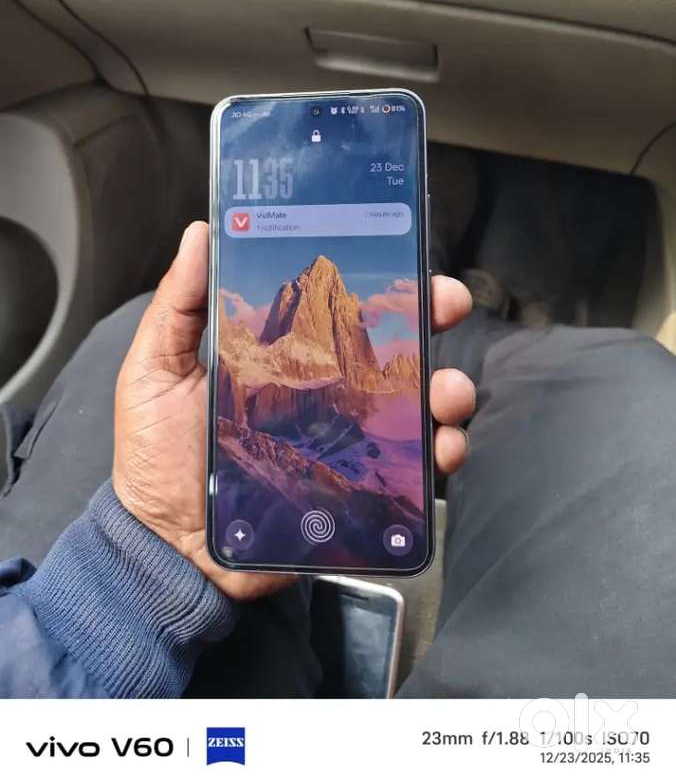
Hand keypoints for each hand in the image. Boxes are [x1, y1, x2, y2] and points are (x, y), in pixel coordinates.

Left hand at [113, 221, 474, 600]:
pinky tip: (440, 448)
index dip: (378, 283)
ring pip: (416, 406)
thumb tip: (201, 232)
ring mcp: (346, 443)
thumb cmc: (157, 458)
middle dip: (431, 318)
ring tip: (447, 392)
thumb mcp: (155, 371)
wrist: (167, 548)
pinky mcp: (356, 490)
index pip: (341, 311)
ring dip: (447, 390)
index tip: (406, 257)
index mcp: (285, 361)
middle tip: (446, 303)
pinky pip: (412, 470)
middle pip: (392, 349)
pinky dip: (440, 455)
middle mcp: (324, 396)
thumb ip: (179, 305)